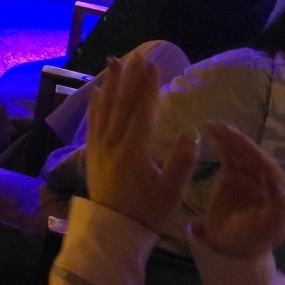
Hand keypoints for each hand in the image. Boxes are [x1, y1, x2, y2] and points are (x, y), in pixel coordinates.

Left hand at [86, 55, 198, 232]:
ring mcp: (99, 146)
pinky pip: (93, 121)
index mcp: (134, 150)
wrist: (113, 230)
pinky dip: (96, 104)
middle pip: (121, 104)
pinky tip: (97, 91)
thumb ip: (182, 161)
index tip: (153, 66)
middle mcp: (113, 143)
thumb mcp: (171, 191)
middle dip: (129, 78)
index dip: (148, 88)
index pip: (142, 111)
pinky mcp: (92, 152)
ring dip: (111, 84)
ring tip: (114, 62)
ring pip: (105, 108)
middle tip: (135, 55)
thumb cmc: (147, 211)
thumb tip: (192, 131)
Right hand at [192, 122, 284, 258]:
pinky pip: (229, 157)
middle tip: (223, 128)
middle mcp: (266, 181)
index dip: (255, 154)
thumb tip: (276, 186)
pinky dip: (222, 144)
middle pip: (254, 157)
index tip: (240, 142)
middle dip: (240, 142)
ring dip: (230, 139)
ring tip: (214, 126)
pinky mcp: (232, 176)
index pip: (269, 168)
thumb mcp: (268, 227)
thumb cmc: (250, 239)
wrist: (229, 247)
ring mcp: (248, 177)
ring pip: (241, 154)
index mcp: (280, 193)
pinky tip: (213, 132)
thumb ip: (276, 208)